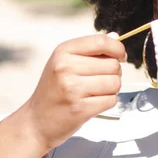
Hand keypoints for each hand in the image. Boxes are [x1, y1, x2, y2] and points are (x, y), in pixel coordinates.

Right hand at [19, 33, 125, 152]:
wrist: (37, 121)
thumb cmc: (53, 90)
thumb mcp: (64, 62)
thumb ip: (91, 49)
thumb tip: (115, 37)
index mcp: (63, 52)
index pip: (101, 42)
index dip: (118, 49)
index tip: (120, 56)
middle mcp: (66, 68)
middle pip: (113, 64)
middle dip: (113, 73)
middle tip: (99, 80)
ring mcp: (73, 89)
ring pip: (115, 83)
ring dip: (111, 89)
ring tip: (96, 92)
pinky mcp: (80, 109)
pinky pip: (112, 100)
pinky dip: (107, 102)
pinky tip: (93, 103)